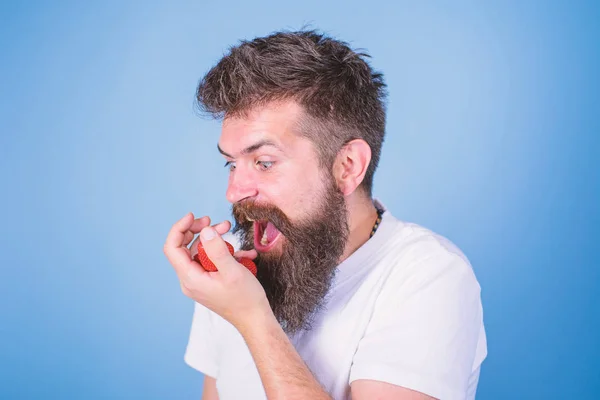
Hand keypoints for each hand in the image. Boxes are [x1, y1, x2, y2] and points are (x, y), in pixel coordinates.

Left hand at [164, 212, 270, 329]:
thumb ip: (217, 249)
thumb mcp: (233, 270)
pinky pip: (209, 261)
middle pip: (183, 247)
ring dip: (213, 239)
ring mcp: (199, 282)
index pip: (172, 247)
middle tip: (213, 221)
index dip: (180, 228)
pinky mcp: (208, 282)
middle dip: (198, 231)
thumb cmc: (245, 299)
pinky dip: (222, 253)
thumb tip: (206, 230)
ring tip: (228, 229)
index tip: (194, 216)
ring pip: (198, 252)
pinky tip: (242, 253)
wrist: (255, 320)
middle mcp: (190, 280)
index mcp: (190, 278)